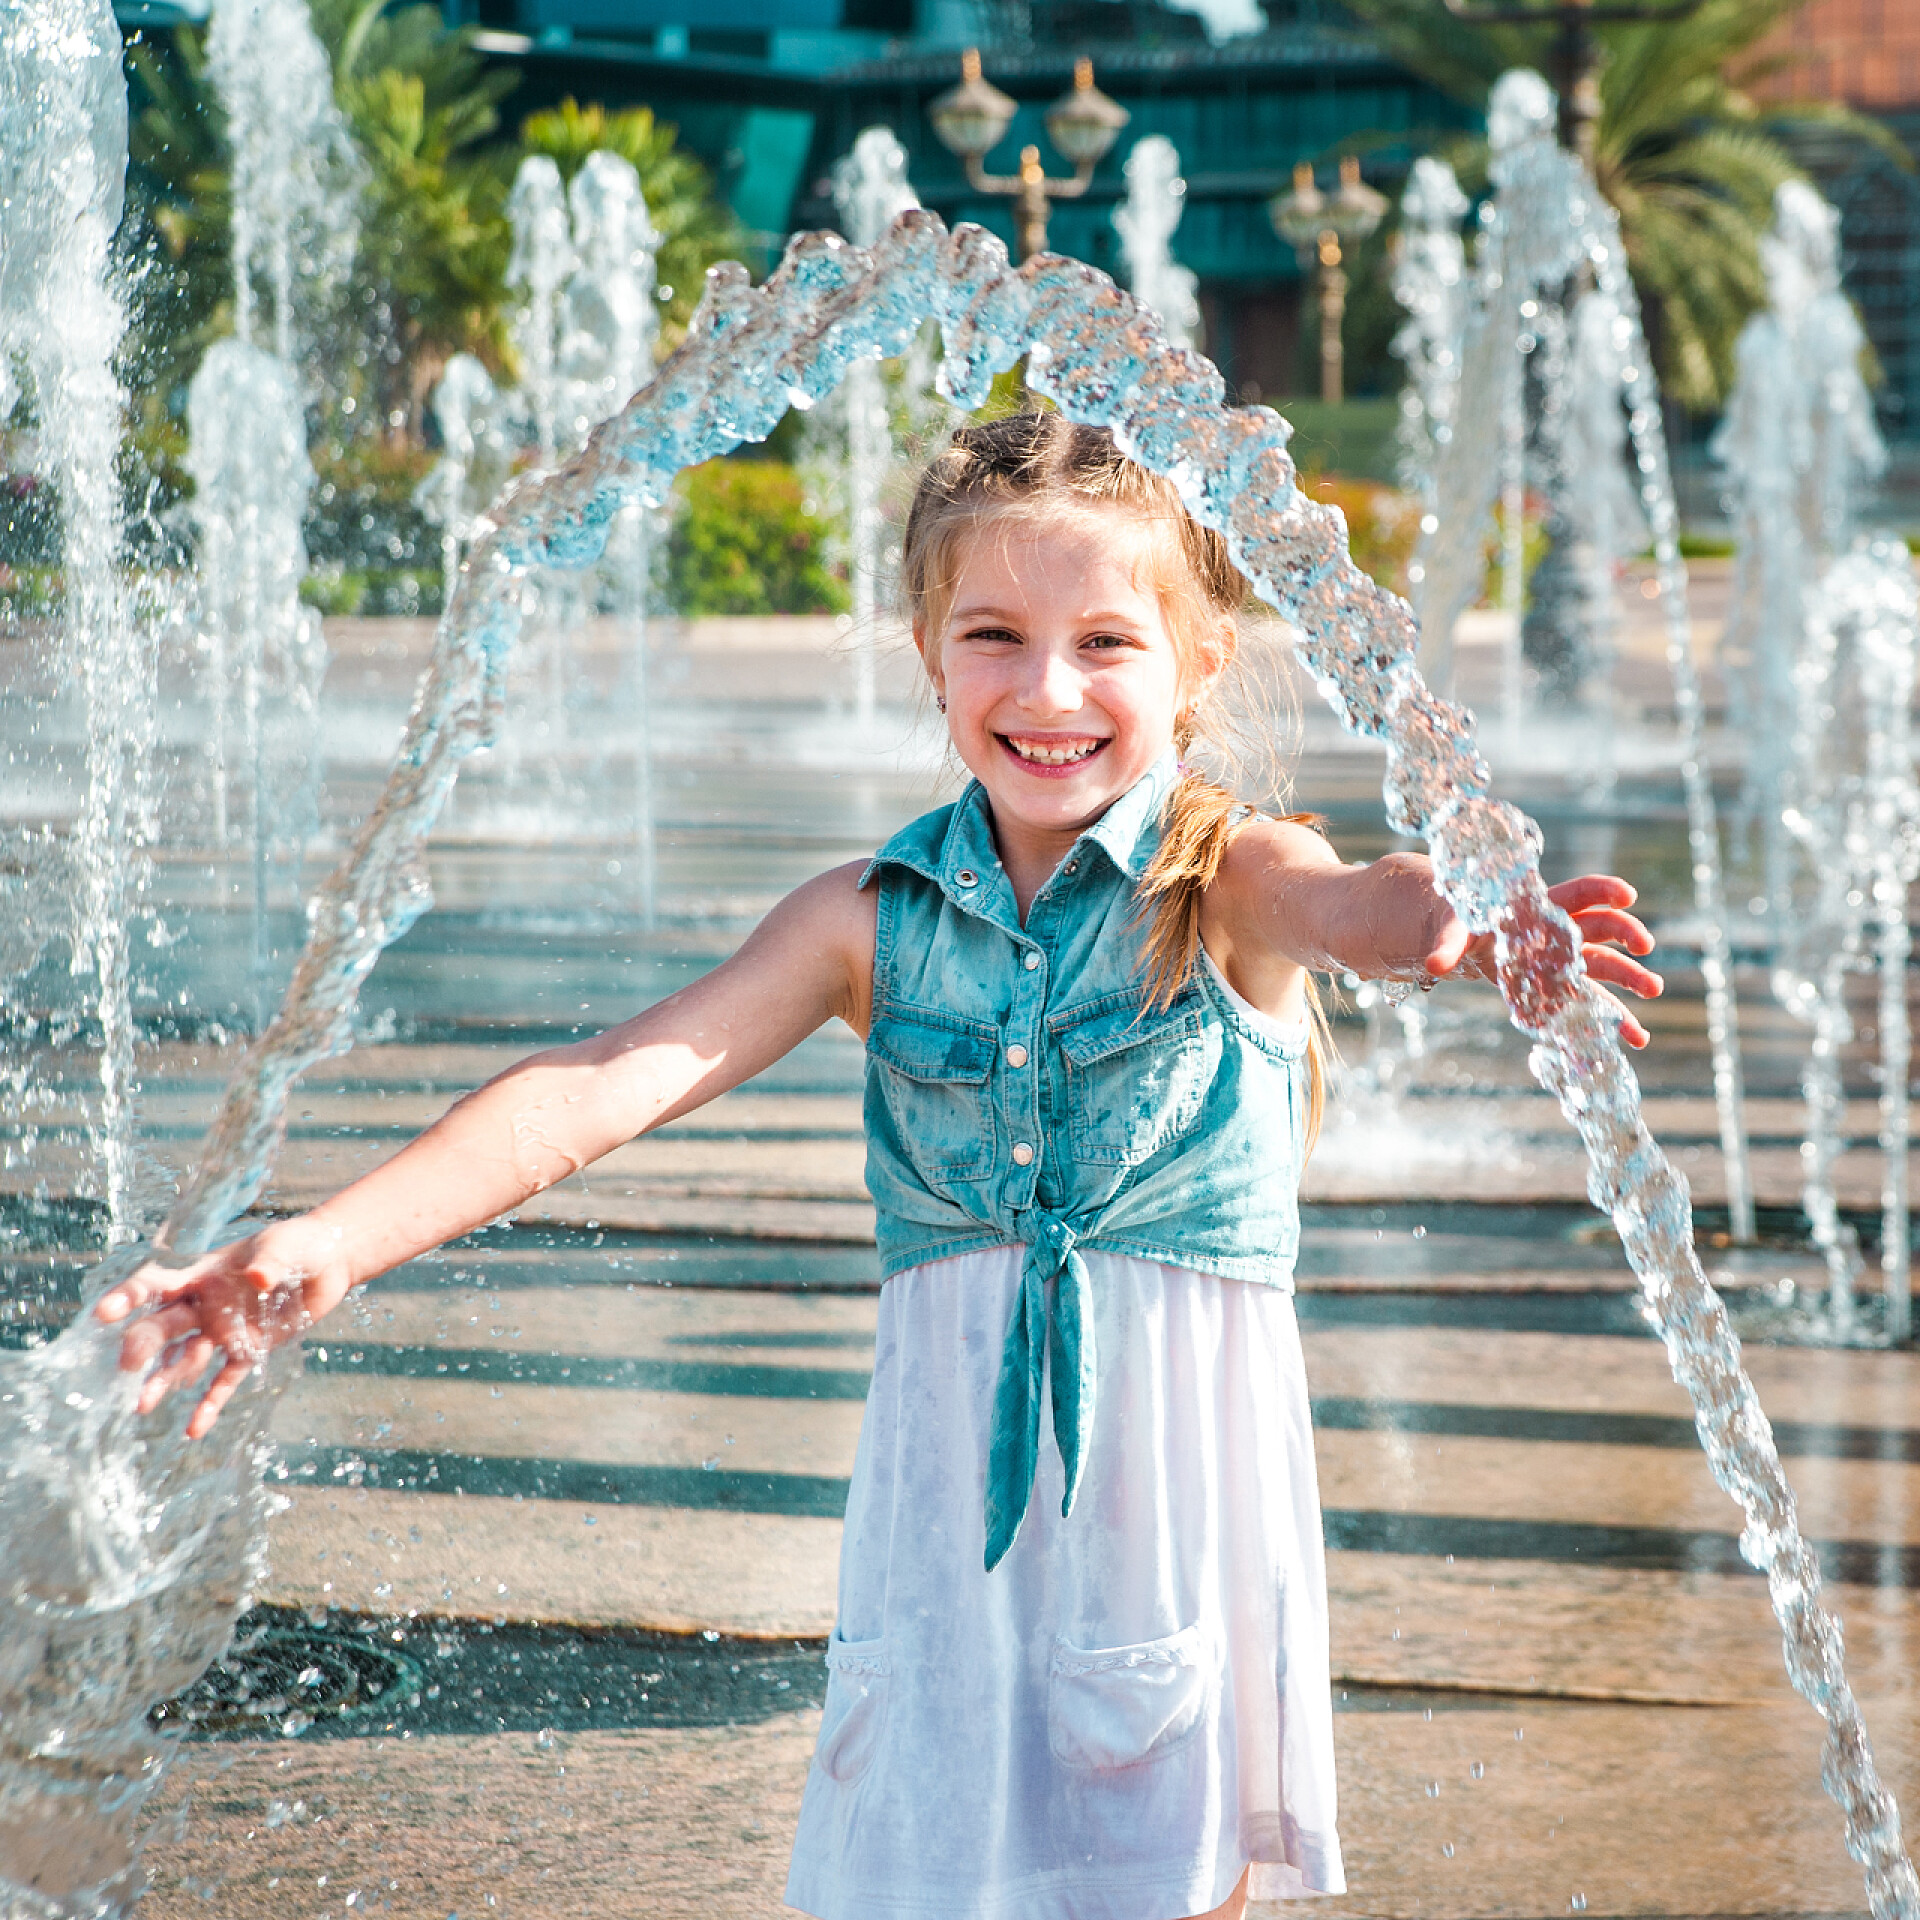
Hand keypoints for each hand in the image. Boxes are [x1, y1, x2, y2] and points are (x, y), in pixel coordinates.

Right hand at [93, 1215, 353, 1437]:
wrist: (327, 1262)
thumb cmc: (297, 1245)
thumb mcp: (284, 1248)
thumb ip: (269, 1264)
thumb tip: (257, 1278)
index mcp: (202, 1274)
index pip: (156, 1285)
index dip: (130, 1297)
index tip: (105, 1313)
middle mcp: (204, 1305)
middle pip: (164, 1325)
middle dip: (143, 1343)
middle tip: (126, 1364)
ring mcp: (223, 1331)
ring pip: (186, 1358)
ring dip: (164, 1379)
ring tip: (143, 1405)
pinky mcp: (249, 1351)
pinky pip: (225, 1381)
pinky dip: (210, 1404)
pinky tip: (194, 1430)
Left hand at [1424, 874, 1662, 1048]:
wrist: (1462, 938)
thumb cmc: (1461, 923)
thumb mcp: (1453, 929)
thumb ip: (1448, 945)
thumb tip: (1432, 966)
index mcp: (1540, 907)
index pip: (1579, 892)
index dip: (1603, 890)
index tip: (1628, 894)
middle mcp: (1561, 932)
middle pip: (1601, 928)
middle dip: (1626, 935)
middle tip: (1646, 948)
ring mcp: (1565, 960)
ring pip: (1604, 965)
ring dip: (1630, 978)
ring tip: (1653, 989)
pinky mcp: (1560, 985)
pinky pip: (1591, 1000)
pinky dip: (1612, 1018)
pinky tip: (1635, 1037)